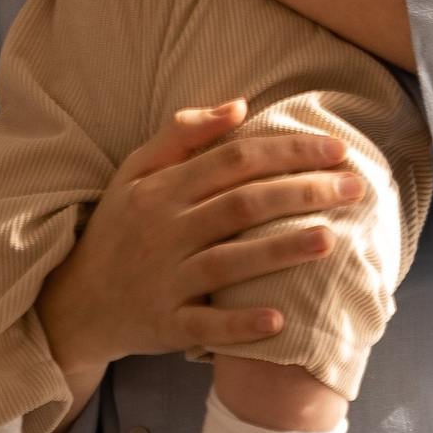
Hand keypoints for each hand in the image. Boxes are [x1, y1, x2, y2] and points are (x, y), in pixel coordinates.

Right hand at [37, 102, 367, 408]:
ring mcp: (165, 280)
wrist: (77, 302)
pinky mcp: (166, 325)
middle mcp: (164, 231)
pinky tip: (281, 320)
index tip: (337, 149)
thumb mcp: (135, 172)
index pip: (234, 159)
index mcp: (162, 189)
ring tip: (331, 239)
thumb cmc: (119, 229)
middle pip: (242, 204)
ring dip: (281, 251)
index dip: (288, 151)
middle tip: (355, 187)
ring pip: (230, 262)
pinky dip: (241, 324)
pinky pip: (207, 327)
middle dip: (302, 192)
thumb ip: (182, 134)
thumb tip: (239, 104)